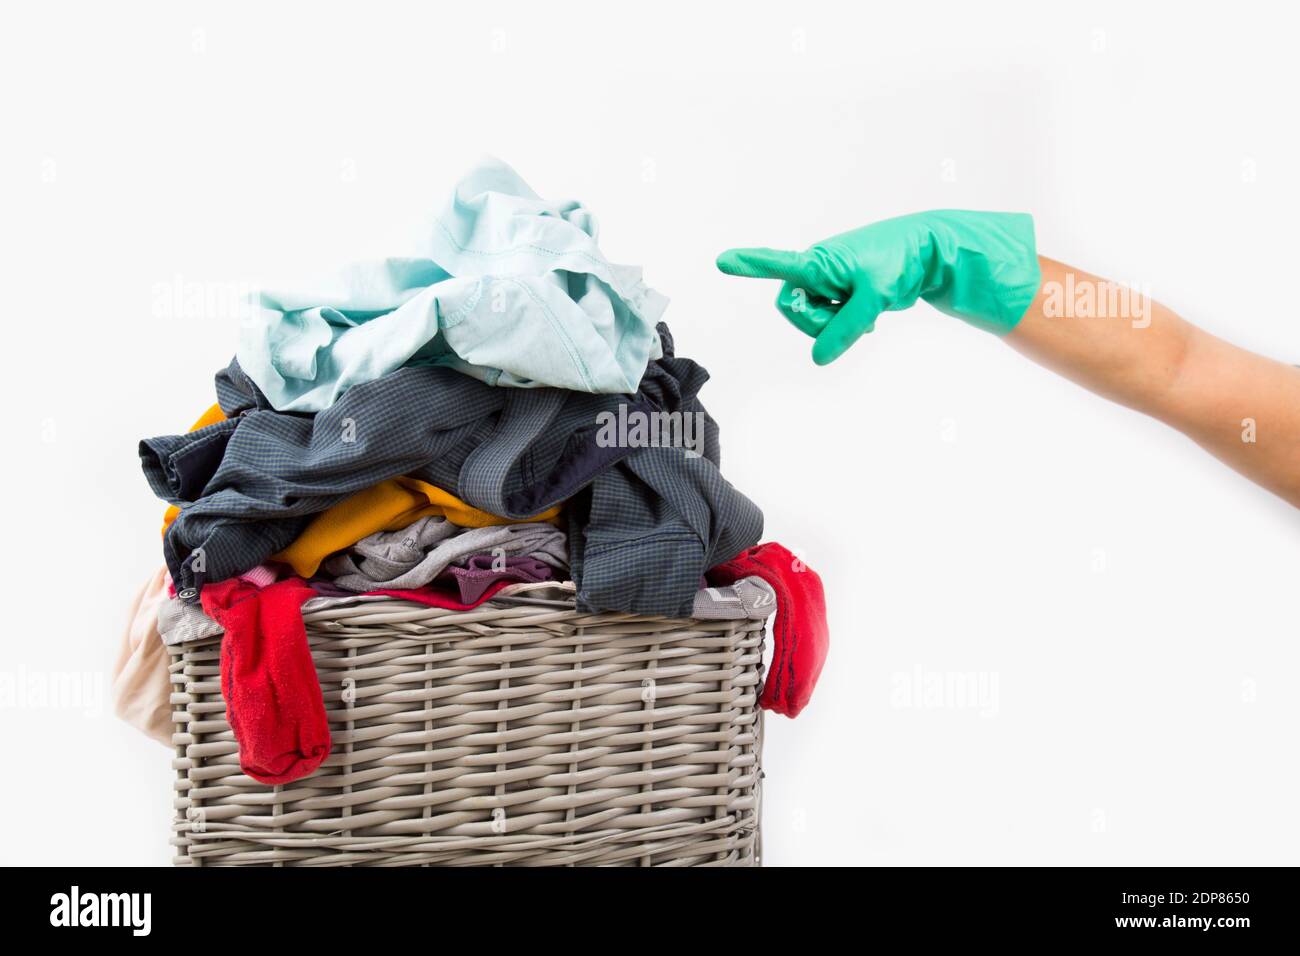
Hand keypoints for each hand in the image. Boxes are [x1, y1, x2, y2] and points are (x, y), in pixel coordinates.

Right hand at [716, 210, 1040, 363]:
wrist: (927, 252)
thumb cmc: (899, 262)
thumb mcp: (874, 299)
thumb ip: (844, 330)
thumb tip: (819, 359)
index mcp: (819, 260)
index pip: (778, 264)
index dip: (750, 265)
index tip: (722, 261)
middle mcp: (815, 268)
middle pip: (793, 310)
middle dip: (817, 322)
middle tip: (851, 313)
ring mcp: (825, 282)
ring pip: (810, 320)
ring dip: (834, 324)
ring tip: (865, 310)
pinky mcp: (836, 292)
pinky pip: (827, 320)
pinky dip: (844, 325)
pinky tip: (867, 317)